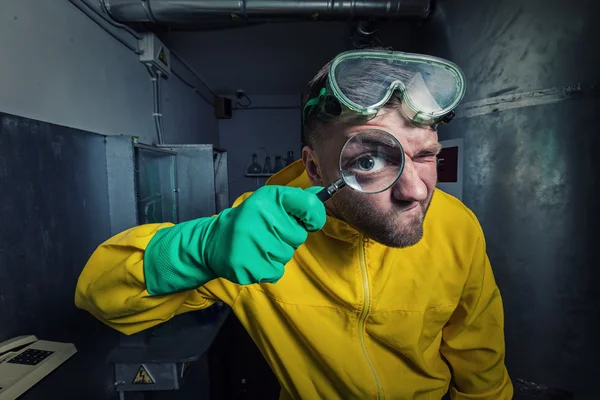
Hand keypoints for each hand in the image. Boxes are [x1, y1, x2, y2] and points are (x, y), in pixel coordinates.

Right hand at [202, 185, 325, 284]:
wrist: (213, 242)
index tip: (309, 222)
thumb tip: (322, 193)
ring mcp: (255, 242)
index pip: (309, 205)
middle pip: (299, 236)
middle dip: (288, 238)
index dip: (315, 216)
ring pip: (287, 254)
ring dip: (277, 254)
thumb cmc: (248, 221)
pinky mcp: (250, 266)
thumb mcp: (268, 202)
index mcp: (269, 197)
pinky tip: (254, 259)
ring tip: (258, 246)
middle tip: (267, 234)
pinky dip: (268, 268)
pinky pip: (277, 271)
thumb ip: (296, 199)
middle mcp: (262, 216)